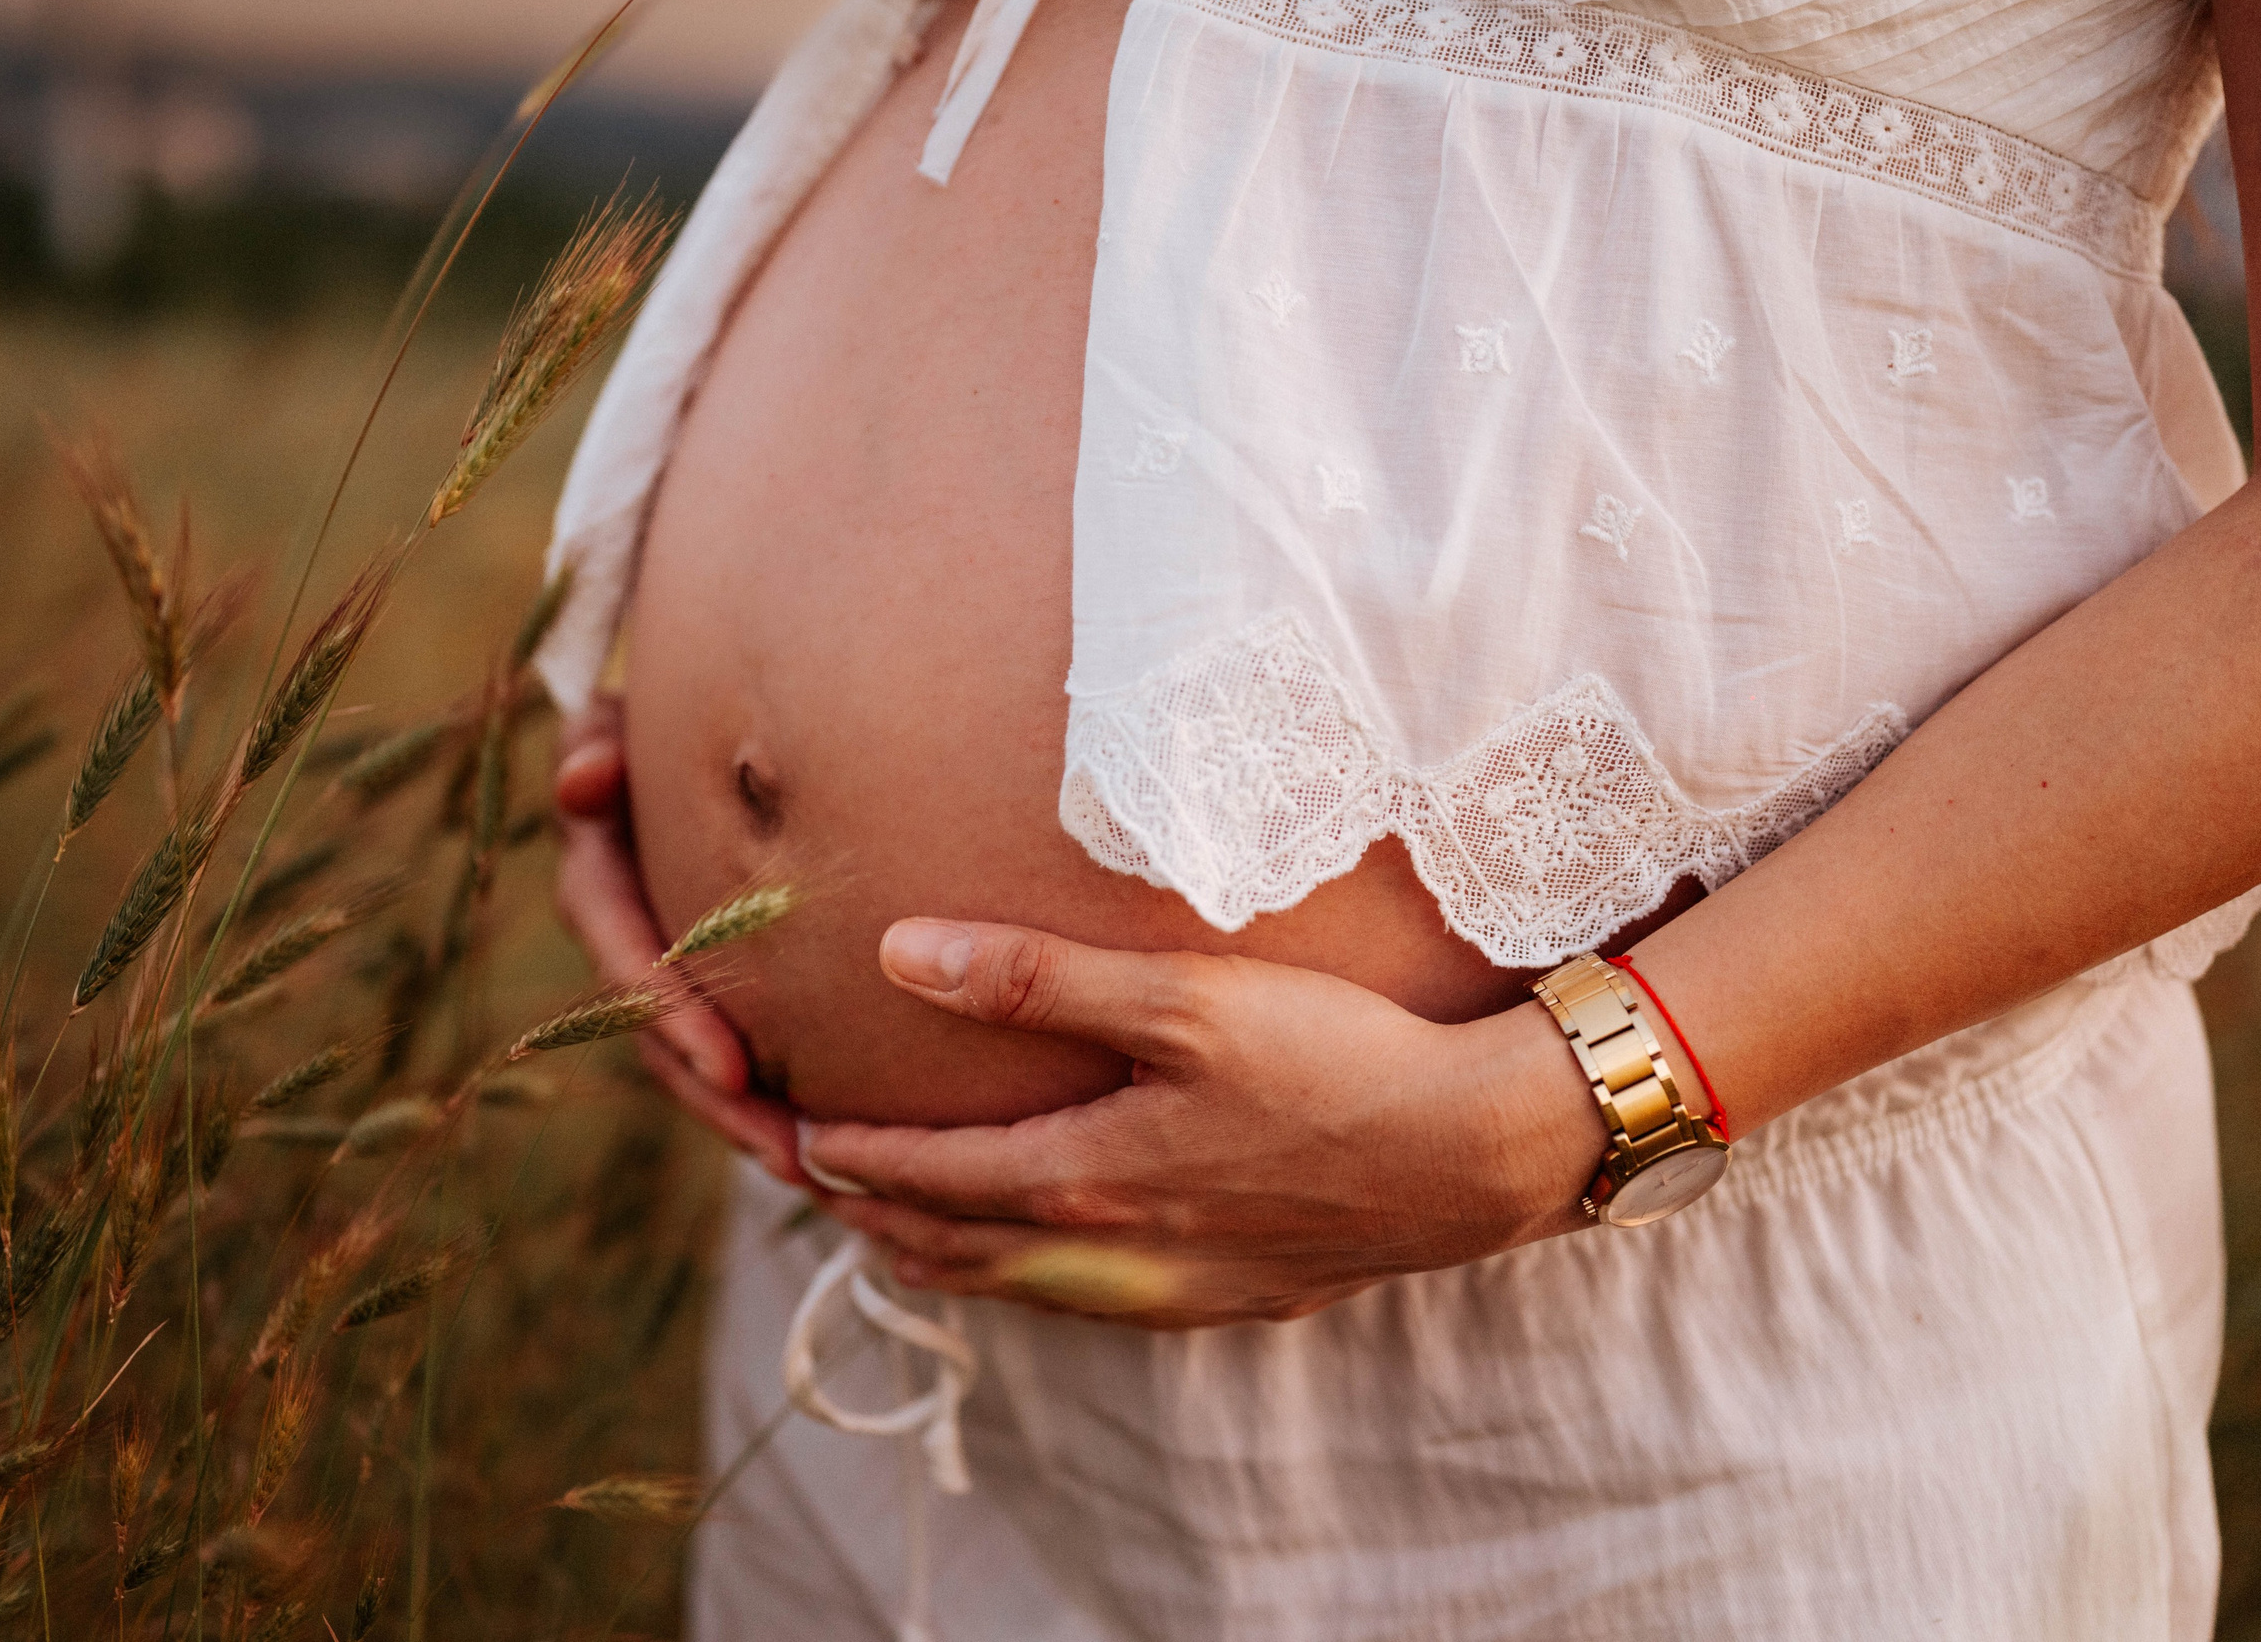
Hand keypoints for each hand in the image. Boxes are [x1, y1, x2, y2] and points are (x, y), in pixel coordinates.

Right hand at [555, 693, 801, 1181]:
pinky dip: (773, 1094)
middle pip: (661, 1037)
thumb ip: (602, 738)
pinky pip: (735, 1050)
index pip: (624, 953)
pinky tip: (833, 1138)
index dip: (669, 1014)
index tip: (730, 1068)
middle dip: (718, 1100)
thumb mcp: (625, 713)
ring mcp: (668, 965)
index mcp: (601, 873)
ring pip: (697, 1059)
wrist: (701, 728)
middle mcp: (627, 932)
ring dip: (748, 1119)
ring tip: (815, 1167)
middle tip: (786, 1152)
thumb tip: (588, 781)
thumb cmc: (663, 710)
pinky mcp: (715, 981)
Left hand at [797, 919, 1607, 1327]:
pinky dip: (1022, 1281)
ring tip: (888, 1228)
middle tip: (812, 1184)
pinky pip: (1085, 1305)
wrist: (1473, 1153)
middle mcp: (1111, 1257)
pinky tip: (1034, 1258)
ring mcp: (1171, 1291)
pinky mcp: (1228, 1299)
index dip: (845, 1157)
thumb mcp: (1181, 997)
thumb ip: (1036, 979)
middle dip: (867, 1216)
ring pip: (1016, 1291)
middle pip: (951, 1249)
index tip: (787, 1131)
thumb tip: (899, 955)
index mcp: (1083, 1181)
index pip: (923, 1177)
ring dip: (938, 1258)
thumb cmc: (1335, 1059)